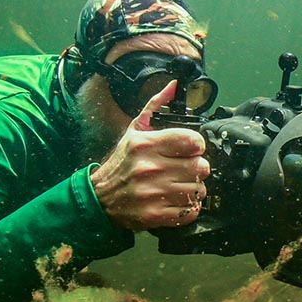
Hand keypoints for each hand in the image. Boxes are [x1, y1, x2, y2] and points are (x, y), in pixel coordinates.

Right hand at [91, 80, 210, 230]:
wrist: (100, 198)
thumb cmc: (122, 162)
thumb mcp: (135, 130)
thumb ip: (155, 106)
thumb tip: (173, 86)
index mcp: (146, 144)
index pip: (193, 140)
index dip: (196, 145)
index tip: (190, 149)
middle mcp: (149, 168)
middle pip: (201, 167)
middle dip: (197, 168)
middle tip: (185, 169)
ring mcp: (152, 193)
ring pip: (198, 190)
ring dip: (193, 188)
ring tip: (179, 185)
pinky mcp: (155, 215)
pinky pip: (191, 211)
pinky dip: (189, 207)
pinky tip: (176, 200)